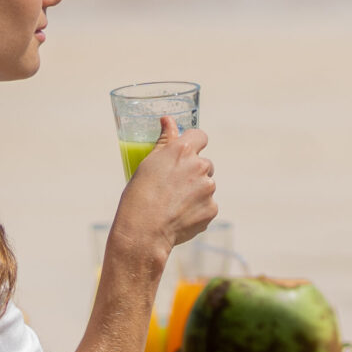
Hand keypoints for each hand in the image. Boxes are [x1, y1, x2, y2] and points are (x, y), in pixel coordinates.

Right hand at [112, 116, 216, 261]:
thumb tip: (168, 120)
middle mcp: (200, 166)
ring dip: (196, 192)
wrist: (144, 231)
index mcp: (183, 150)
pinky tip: (179, 217)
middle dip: (194, 172)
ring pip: (206, 186)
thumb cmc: (139, 195)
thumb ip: (164, 141)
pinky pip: (207, 206)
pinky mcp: (212, 209)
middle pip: (205, 164)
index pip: (200, 136)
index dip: (194, 143)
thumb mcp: (148, 163)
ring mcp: (208, 189)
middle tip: (174, 186)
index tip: (188, 151)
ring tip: (174, 204)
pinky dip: (197, 210)